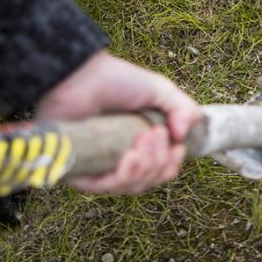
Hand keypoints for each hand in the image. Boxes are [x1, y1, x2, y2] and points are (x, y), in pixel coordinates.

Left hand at [35, 51, 201, 194]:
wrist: (79, 75)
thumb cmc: (113, 79)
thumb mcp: (160, 90)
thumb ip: (184, 110)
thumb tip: (182, 139)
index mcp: (137, 144)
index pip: (159, 171)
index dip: (172, 164)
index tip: (177, 147)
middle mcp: (117, 158)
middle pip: (148, 181)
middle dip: (160, 162)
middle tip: (156, 133)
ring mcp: (97, 165)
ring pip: (130, 186)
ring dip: (146, 166)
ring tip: (144, 139)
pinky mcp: (77, 169)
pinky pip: (104, 187)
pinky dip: (124, 176)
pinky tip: (132, 156)